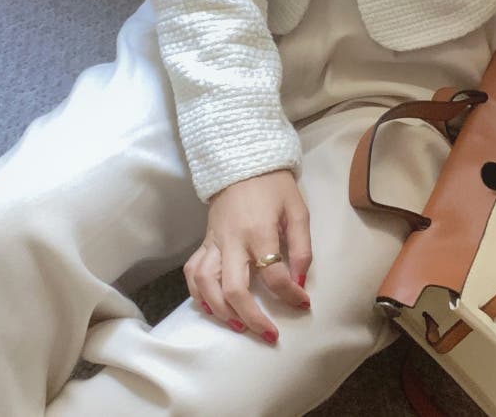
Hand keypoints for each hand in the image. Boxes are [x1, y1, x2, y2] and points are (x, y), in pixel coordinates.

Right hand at [183, 169, 312, 344]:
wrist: (241, 161)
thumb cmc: (274, 186)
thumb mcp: (298, 210)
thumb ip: (302, 247)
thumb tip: (299, 283)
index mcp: (260, 230)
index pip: (274, 273)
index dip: (290, 294)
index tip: (303, 303)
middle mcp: (233, 240)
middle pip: (234, 289)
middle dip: (252, 318)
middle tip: (269, 334)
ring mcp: (214, 241)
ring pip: (206, 285)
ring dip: (221, 312)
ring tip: (239, 325)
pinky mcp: (204, 241)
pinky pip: (192, 272)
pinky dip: (198, 294)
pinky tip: (211, 307)